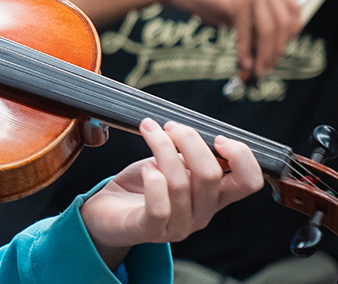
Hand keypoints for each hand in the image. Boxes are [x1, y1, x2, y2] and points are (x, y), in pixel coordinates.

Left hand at [80, 119, 263, 269]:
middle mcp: (202, 214)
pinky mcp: (149, 231)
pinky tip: (145, 167)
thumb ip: (190, 154)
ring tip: (149, 132)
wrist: (108, 212)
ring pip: (180, 184)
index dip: (241, 156)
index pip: (249, 182)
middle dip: (189, 141)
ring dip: (162, 149)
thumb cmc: (143, 185)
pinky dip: (153, 181)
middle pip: (210, 175)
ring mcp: (178, 226)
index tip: (217, 137)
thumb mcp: (173, 164)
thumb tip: (200, 133)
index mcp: (214, 196)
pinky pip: (159, 207)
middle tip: (169, 126)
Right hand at [150, 0, 300, 78]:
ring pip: (268, 30)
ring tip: (257, 70)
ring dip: (264, 55)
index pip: (293, 9)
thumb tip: (266, 51)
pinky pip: (246, 33)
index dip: (291, 33)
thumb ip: (253, 20)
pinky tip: (243, 63)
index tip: (280, 50)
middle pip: (283, 23)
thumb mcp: (234, 4)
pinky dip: (245, 51)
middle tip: (267, 68)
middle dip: (277, 50)